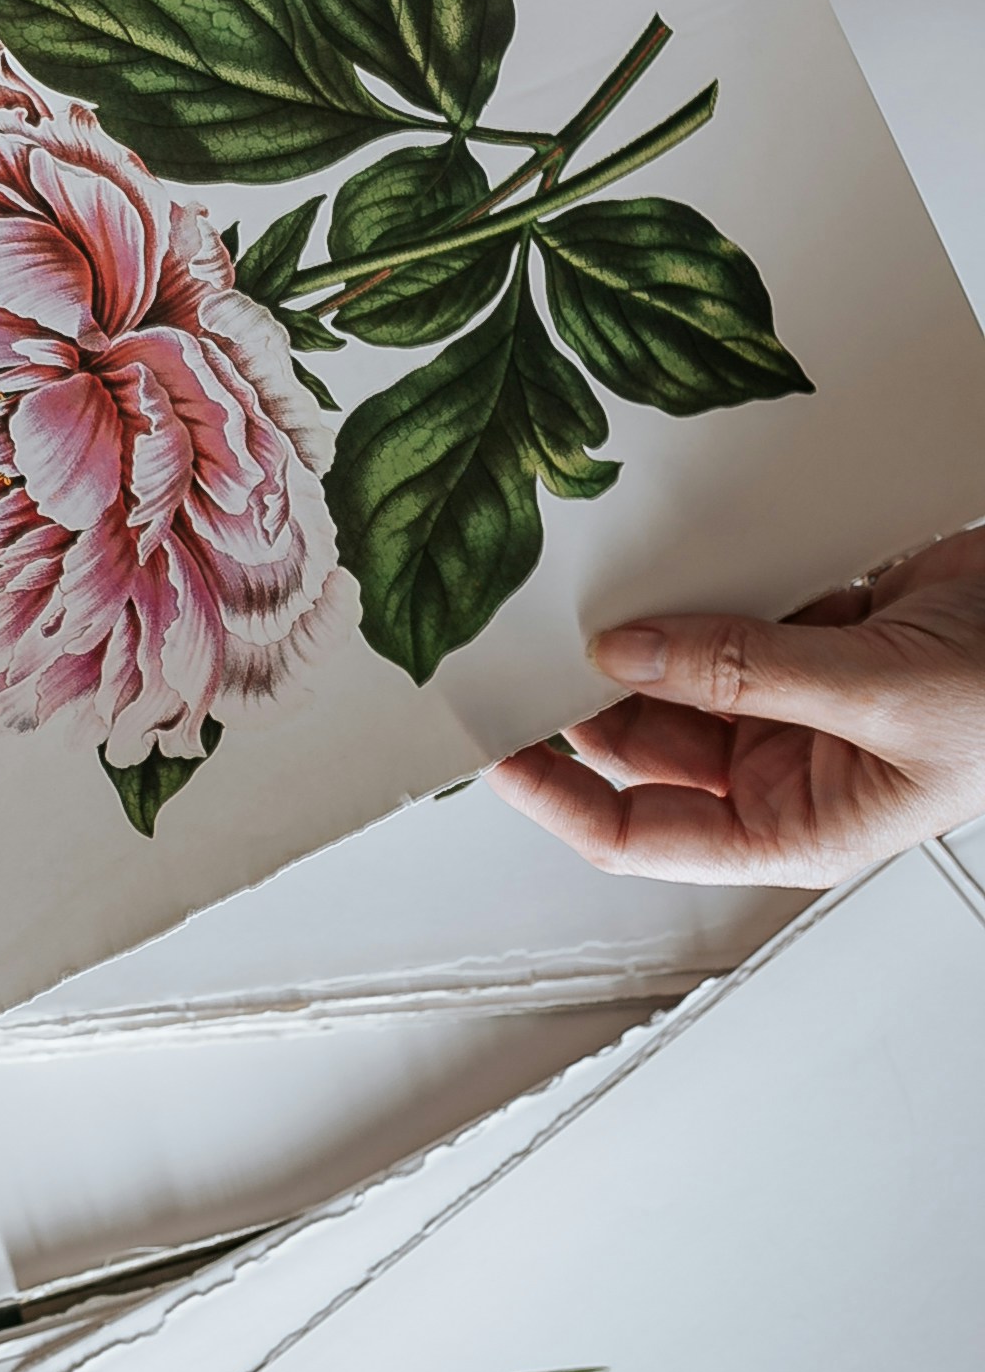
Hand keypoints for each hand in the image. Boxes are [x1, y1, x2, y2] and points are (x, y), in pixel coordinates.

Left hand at [484, 528, 984, 883]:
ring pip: (677, 664)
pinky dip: (694, 575)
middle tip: (517, 627)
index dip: (556, 793)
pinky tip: (658, 540)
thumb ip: (747, 673)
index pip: (636, 831)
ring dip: (635, 624)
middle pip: (640, 738)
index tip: (489, 740)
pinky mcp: (816, 624)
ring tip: (574, 574)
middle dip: (582, 688)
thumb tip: (623, 657)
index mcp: (796, 824)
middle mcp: (785, 766)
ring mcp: (797, 692)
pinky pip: (730, 604)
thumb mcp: (881, 697)